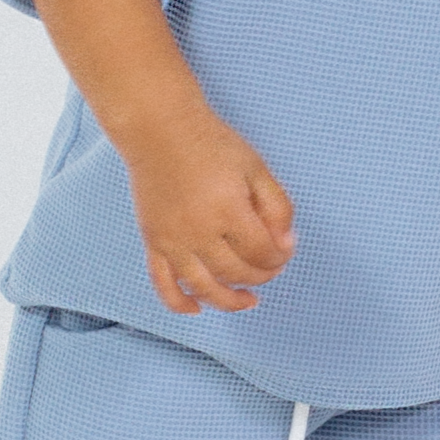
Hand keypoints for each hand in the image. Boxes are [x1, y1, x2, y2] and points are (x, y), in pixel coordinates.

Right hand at [125, 109, 295, 313]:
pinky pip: (163, 284)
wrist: (159, 131)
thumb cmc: (211, 144)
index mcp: (228, 209)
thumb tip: (286, 245)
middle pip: (237, 272)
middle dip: (261, 275)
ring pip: (204, 287)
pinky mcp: (153, 242)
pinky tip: (198, 308)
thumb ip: (278, 206)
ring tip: (248, 301)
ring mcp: (172, 240)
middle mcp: (198, 231)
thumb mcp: (256, 167)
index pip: (262, 252)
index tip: (284, 250)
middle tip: (271, 268)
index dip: (280, 257)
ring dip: (229, 301)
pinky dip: (180, 303)